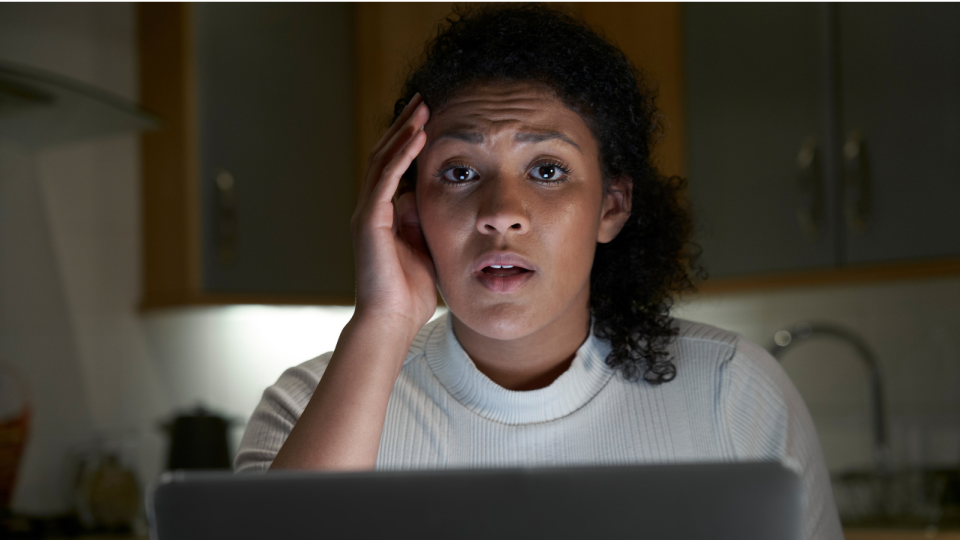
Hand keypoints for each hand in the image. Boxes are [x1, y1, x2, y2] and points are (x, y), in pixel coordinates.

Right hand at [350, 94, 435, 334]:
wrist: (391, 321)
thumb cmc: (409, 293)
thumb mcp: (425, 247)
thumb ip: (424, 221)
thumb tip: (428, 197)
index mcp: (383, 214)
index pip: (393, 166)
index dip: (409, 140)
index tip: (429, 117)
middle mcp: (370, 208)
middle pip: (384, 154)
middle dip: (404, 125)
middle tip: (424, 99)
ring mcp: (367, 213)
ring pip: (382, 160)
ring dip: (403, 131)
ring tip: (423, 107)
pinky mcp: (370, 221)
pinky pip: (385, 179)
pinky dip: (401, 155)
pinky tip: (418, 136)